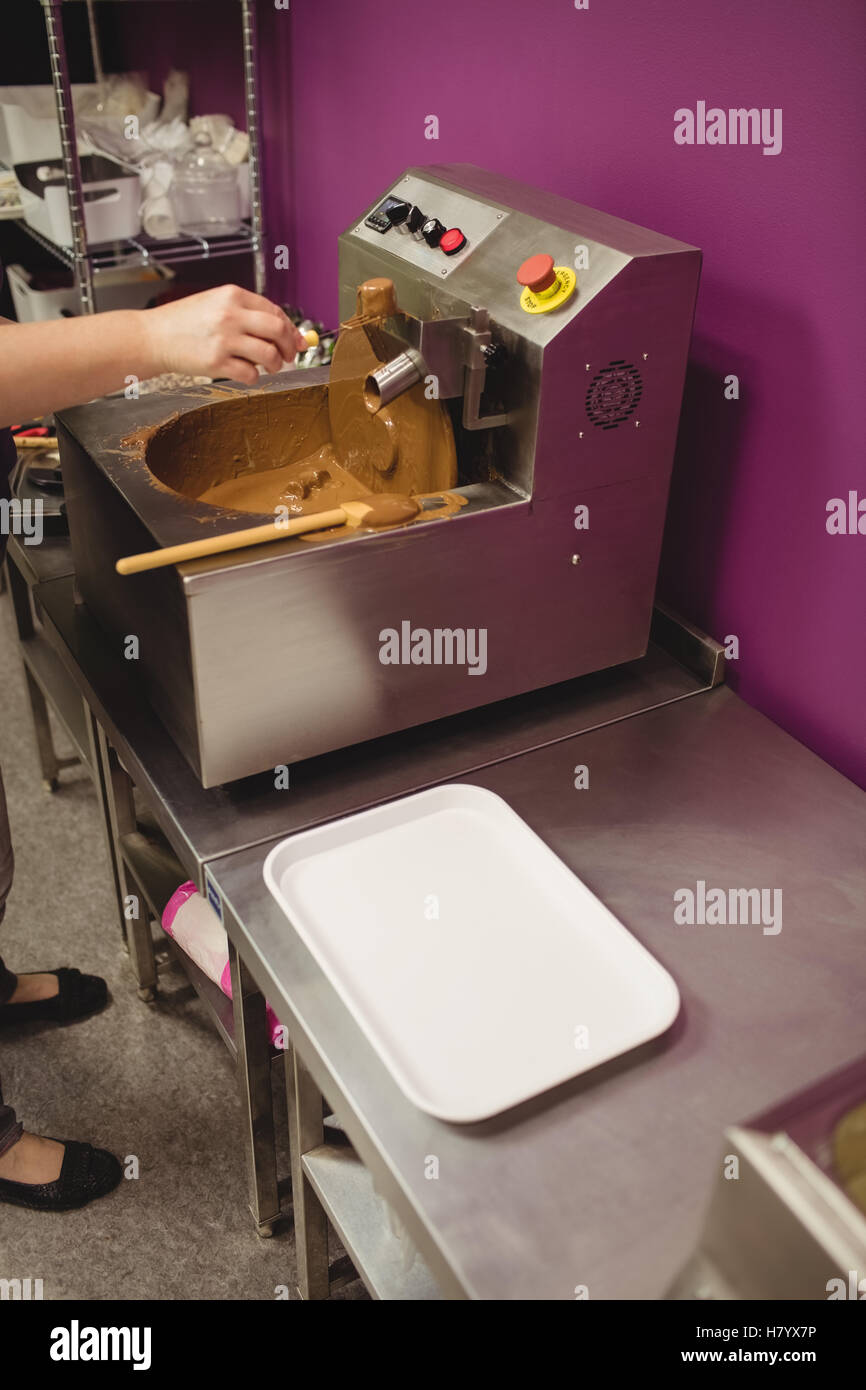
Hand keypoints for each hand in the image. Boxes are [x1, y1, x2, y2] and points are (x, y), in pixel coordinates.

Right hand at [142, 284, 307, 384]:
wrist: (153, 336)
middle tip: (288, 356)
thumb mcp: (216, 304)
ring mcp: (223, 339)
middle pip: (278, 330)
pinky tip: (245, 372)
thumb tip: (290, 332)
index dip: (291, 328)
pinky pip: (250, 374)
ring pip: (269, 354)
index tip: (296, 341)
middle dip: (289, 346)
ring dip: (275, 364)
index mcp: (232, 295)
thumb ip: (249, 314)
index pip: (275, 311)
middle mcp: (230, 315)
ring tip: (268, 366)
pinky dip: (253, 376)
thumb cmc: (185, 322)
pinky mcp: (216, 362)